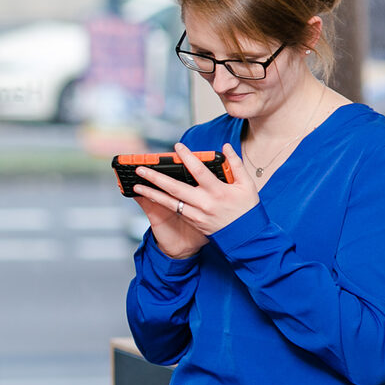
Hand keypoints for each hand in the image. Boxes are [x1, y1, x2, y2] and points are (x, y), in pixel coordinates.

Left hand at [132, 143, 258, 256]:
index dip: (187, 157)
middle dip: (156, 177)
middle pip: (176, 188)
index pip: (199, 171)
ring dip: (152, 193)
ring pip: (170, 202)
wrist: (246, 238)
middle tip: (141, 169)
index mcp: (219, 191)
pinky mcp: (193, 222)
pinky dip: (160, 203)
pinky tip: (150, 196)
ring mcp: (197, 214)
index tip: (177, 146)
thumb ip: (236, 165)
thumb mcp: (247, 185)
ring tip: (136, 185)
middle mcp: (205, 203)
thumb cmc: (247, 209)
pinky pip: (174, 210)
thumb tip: (226, 147)